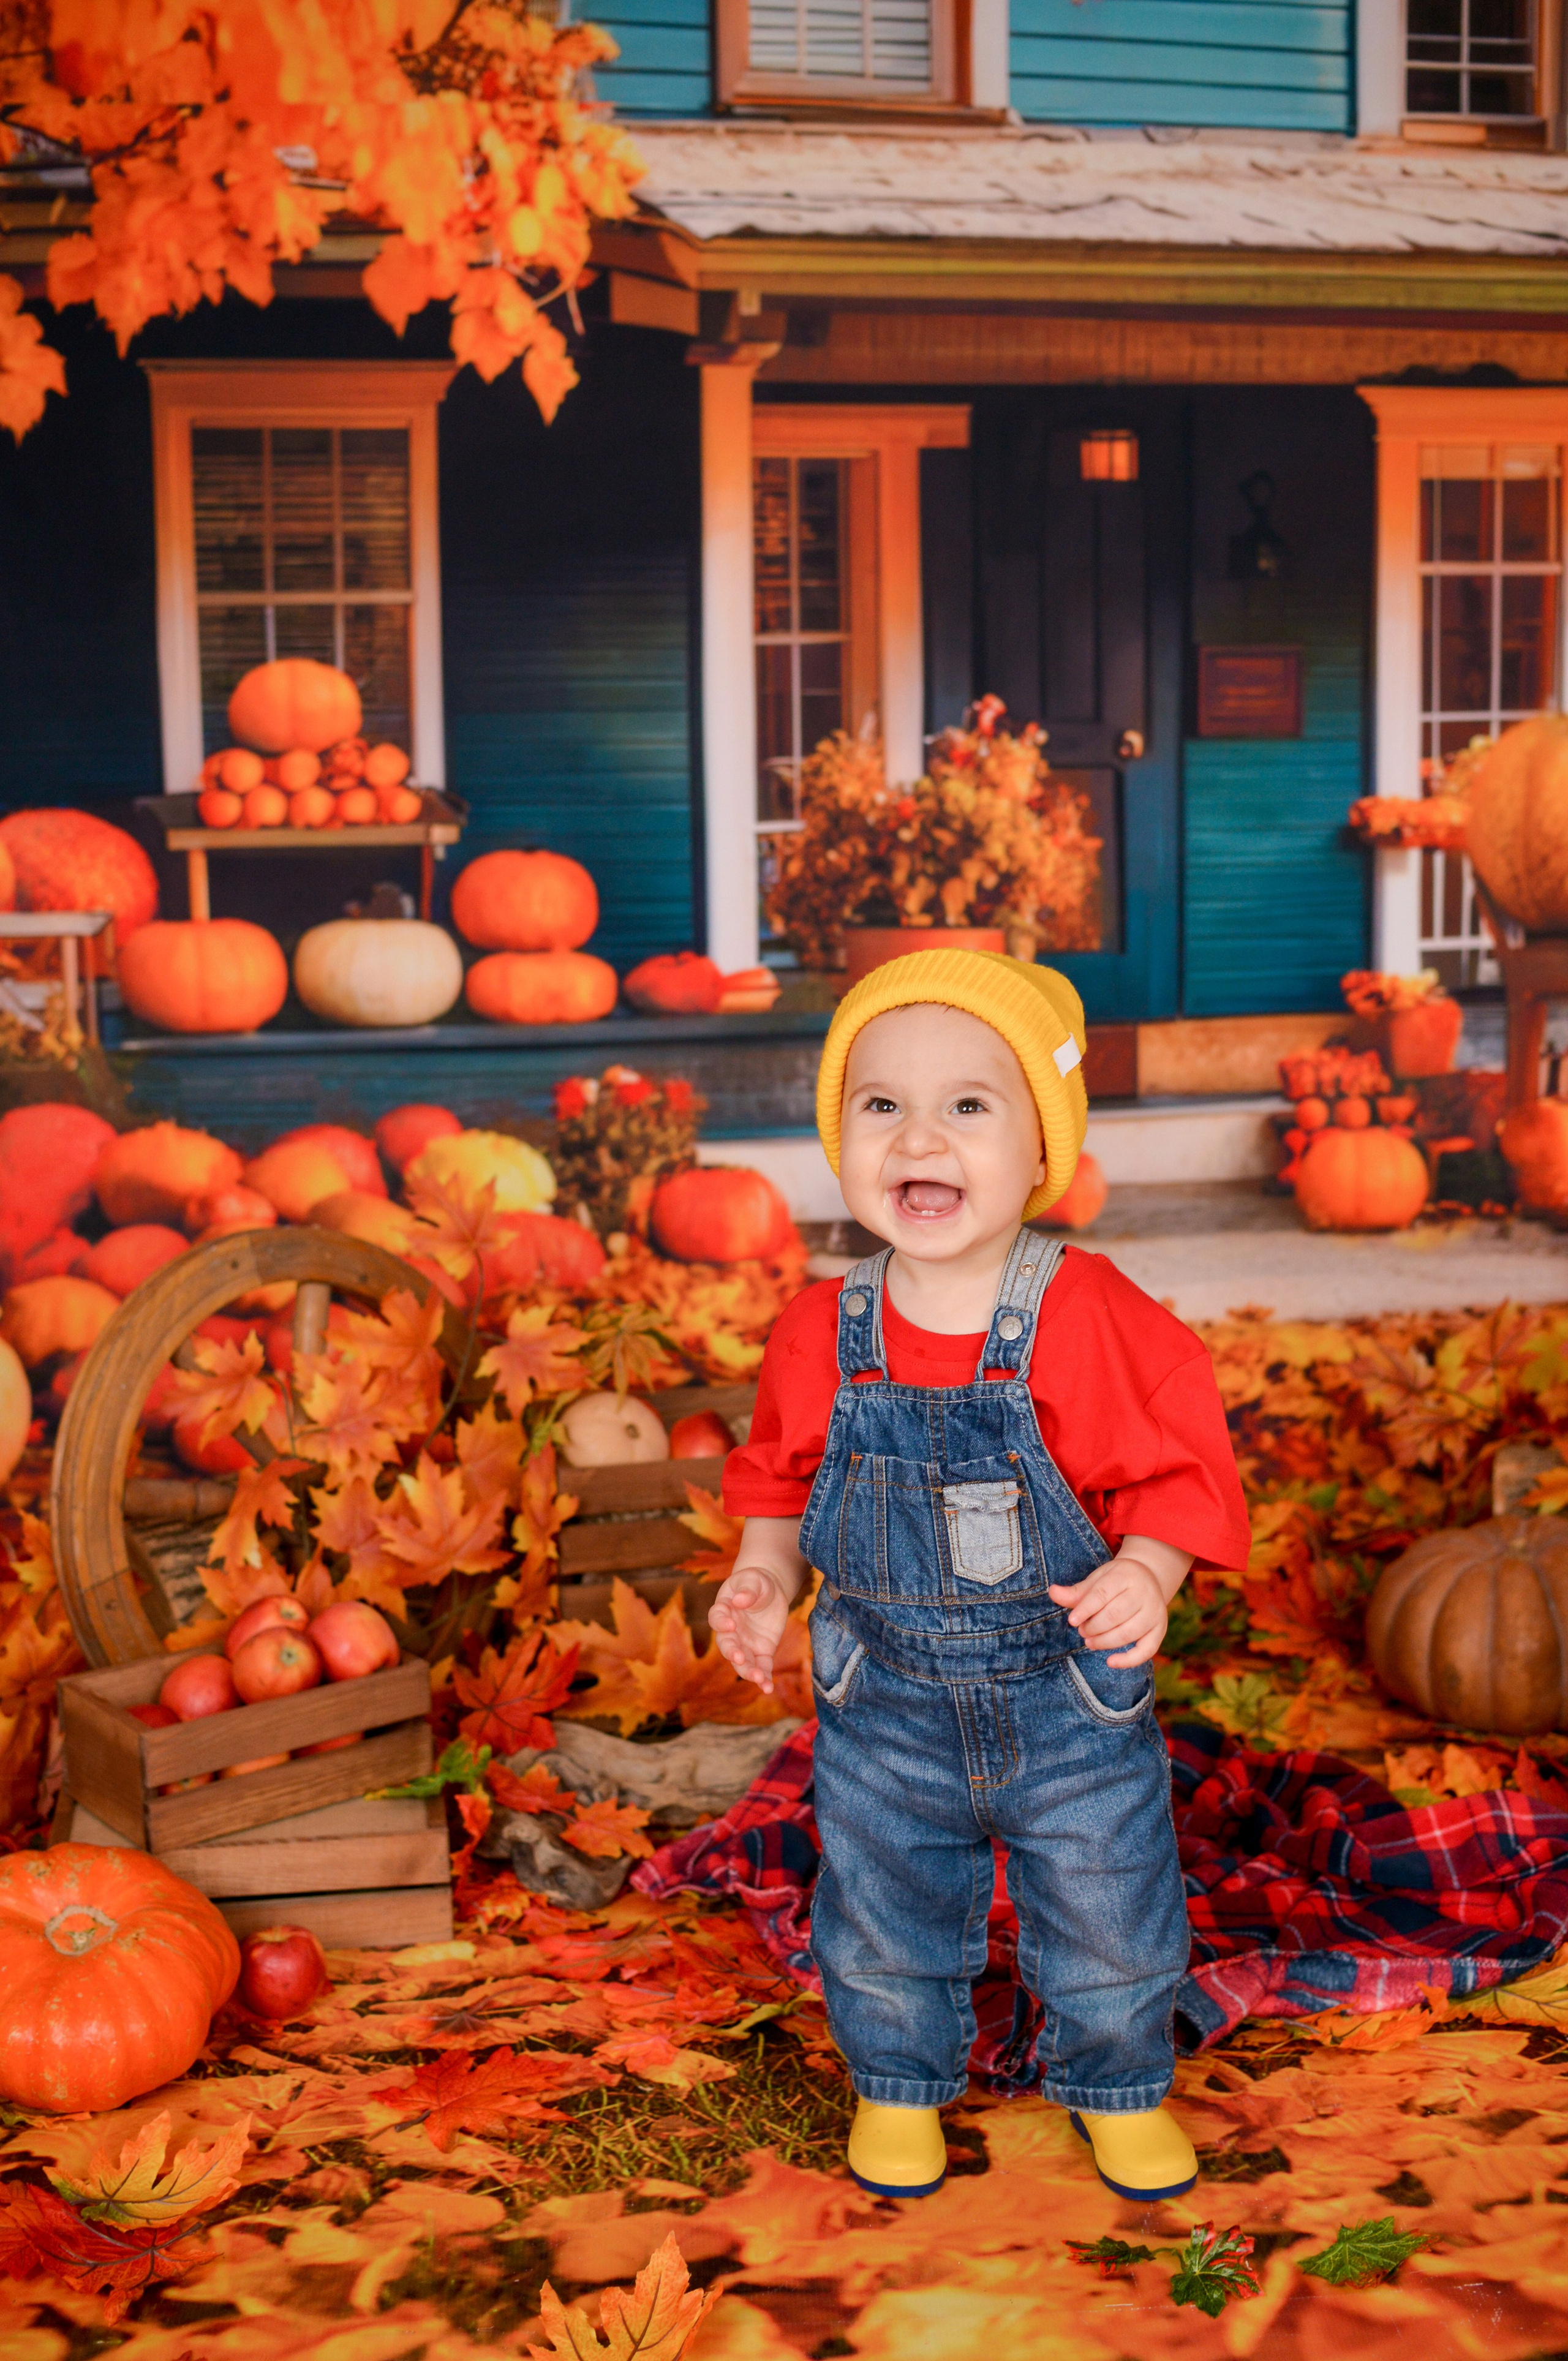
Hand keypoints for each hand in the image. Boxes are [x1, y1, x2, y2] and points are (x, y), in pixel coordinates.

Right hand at [709, 1565, 794, 1692]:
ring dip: (748, 1671)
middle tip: (739, 1658)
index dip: (721, 1623)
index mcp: (724, 1609)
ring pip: (742, 1662)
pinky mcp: (761, 1651)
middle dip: (732, 1653)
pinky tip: (768, 1687)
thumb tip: (740, 1601)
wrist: (770, 1591)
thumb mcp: (754, 1580)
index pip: (717, 1618)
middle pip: (727, 1645)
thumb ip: (748, 1590)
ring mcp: (745, 1643)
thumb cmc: (757, 1582)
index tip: (730, 1624)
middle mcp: (731, 1631)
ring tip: (758, 1678)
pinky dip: (764, 1677)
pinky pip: (761, 1666)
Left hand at [1049, 1553, 1169, 1668]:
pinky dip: (1129, 1660)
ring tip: (1089, 1641)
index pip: (1102, 1594)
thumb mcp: (1097, 1580)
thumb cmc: (1116, 1581)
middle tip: (1082, 1630)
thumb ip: (1076, 1592)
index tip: (1071, 1620)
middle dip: (1093, 1627)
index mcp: (1125, 1575)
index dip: (1085, 1609)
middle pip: (1115, 1615)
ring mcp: (1155, 1612)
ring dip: (1104, 1642)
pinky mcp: (1159, 1629)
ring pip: (1128, 1633)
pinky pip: (1146, 1650)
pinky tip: (1110, 1662)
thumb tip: (1052, 1593)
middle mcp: (1144, 1593)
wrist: (1148, 1577)